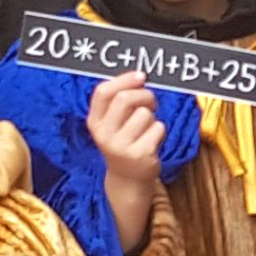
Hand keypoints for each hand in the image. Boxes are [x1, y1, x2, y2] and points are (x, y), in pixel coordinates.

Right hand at [89, 71, 164, 254]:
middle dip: (144, 95)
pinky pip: (158, 128)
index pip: (102, 92)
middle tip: (151, 102)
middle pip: (125, 99)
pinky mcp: (141, 155)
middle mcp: (104, 135)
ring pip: (145, 114)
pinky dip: (160, 131)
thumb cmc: (124, 141)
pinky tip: (152, 141)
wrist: (128, 178)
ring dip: (152, 117)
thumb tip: (139, 76)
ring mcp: (121, 146)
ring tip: (147, 128)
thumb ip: (119, 101)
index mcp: (94, 122)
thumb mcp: (112, 123)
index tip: (141, 76)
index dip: (124, 80)